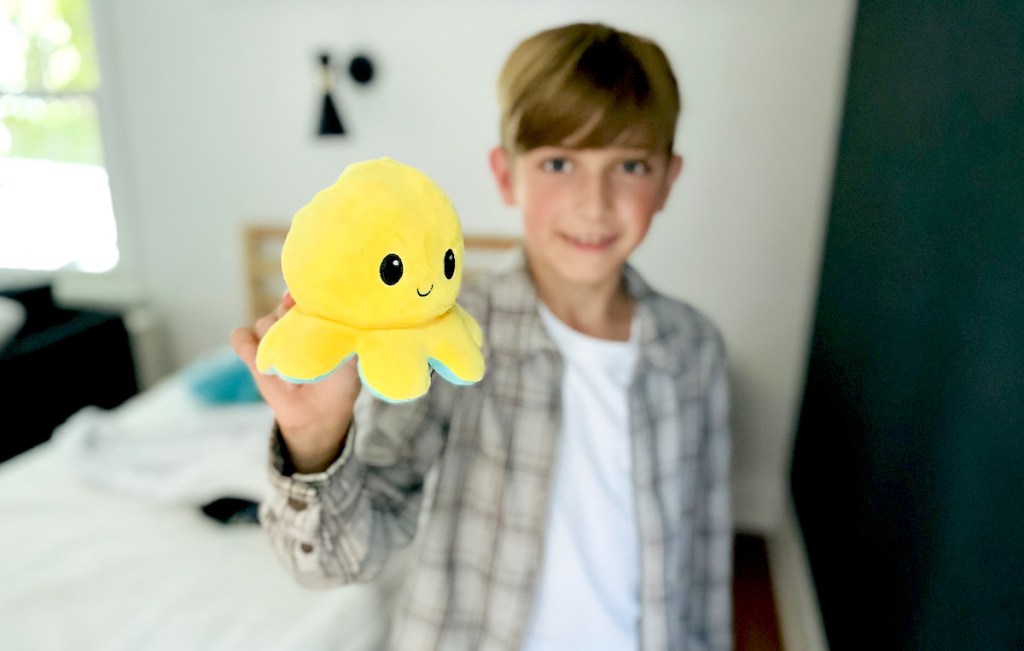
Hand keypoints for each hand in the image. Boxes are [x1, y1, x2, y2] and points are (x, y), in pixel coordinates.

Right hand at [230, 292, 361, 472]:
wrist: (319, 415)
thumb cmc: (340, 383)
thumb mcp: (352, 358)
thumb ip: (348, 335)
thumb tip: (352, 316)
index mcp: (316, 318)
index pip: (305, 295)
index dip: (303, 294)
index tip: (303, 299)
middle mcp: (291, 323)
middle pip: (283, 306)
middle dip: (290, 318)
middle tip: (303, 342)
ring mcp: (270, 338)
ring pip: (264, 322)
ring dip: (275, 341)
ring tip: (291, 369)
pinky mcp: (252, 355)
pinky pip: (240, 338)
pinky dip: (246, 344)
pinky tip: (262, 362)